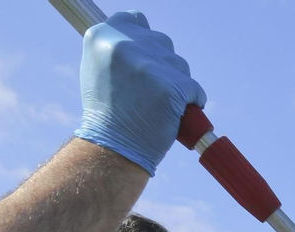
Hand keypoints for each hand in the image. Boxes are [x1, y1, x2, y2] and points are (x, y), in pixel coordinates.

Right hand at [73, 11, 205, 175]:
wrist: (114, 149)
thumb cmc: (107, 114)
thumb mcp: (99, 68)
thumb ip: (117, 48)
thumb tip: (141, 34)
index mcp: (102, 35)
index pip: (136, 19)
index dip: (145, 39)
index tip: (146, 60)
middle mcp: (124, 44)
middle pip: (162, 42)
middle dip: (163, 66)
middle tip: (148, 93)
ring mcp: (149, 64)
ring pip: (181, 65)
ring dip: (178, 85)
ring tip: (156, 107)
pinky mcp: (172, 86)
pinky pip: (195, 89)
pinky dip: (192, 103)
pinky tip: (175, 115)